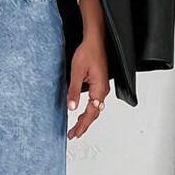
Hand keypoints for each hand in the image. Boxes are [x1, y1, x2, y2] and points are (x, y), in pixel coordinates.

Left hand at [67, 0, 109, 139]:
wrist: (95, 40)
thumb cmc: (88, 52)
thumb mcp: (77, 73)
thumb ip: (74, 91)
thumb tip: (71, 107)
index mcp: (99, 89)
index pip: (90, 113)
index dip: (82, 125)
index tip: (74, 133)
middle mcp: (102, 90)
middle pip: (94, 114)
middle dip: (84, 125)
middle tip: (73, 134)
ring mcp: (102, 88)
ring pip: (95, 109)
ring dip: (86, 119)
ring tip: (76, 127)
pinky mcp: (99, 84)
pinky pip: (95, 102)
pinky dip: (88, 111)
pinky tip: (82, 113)